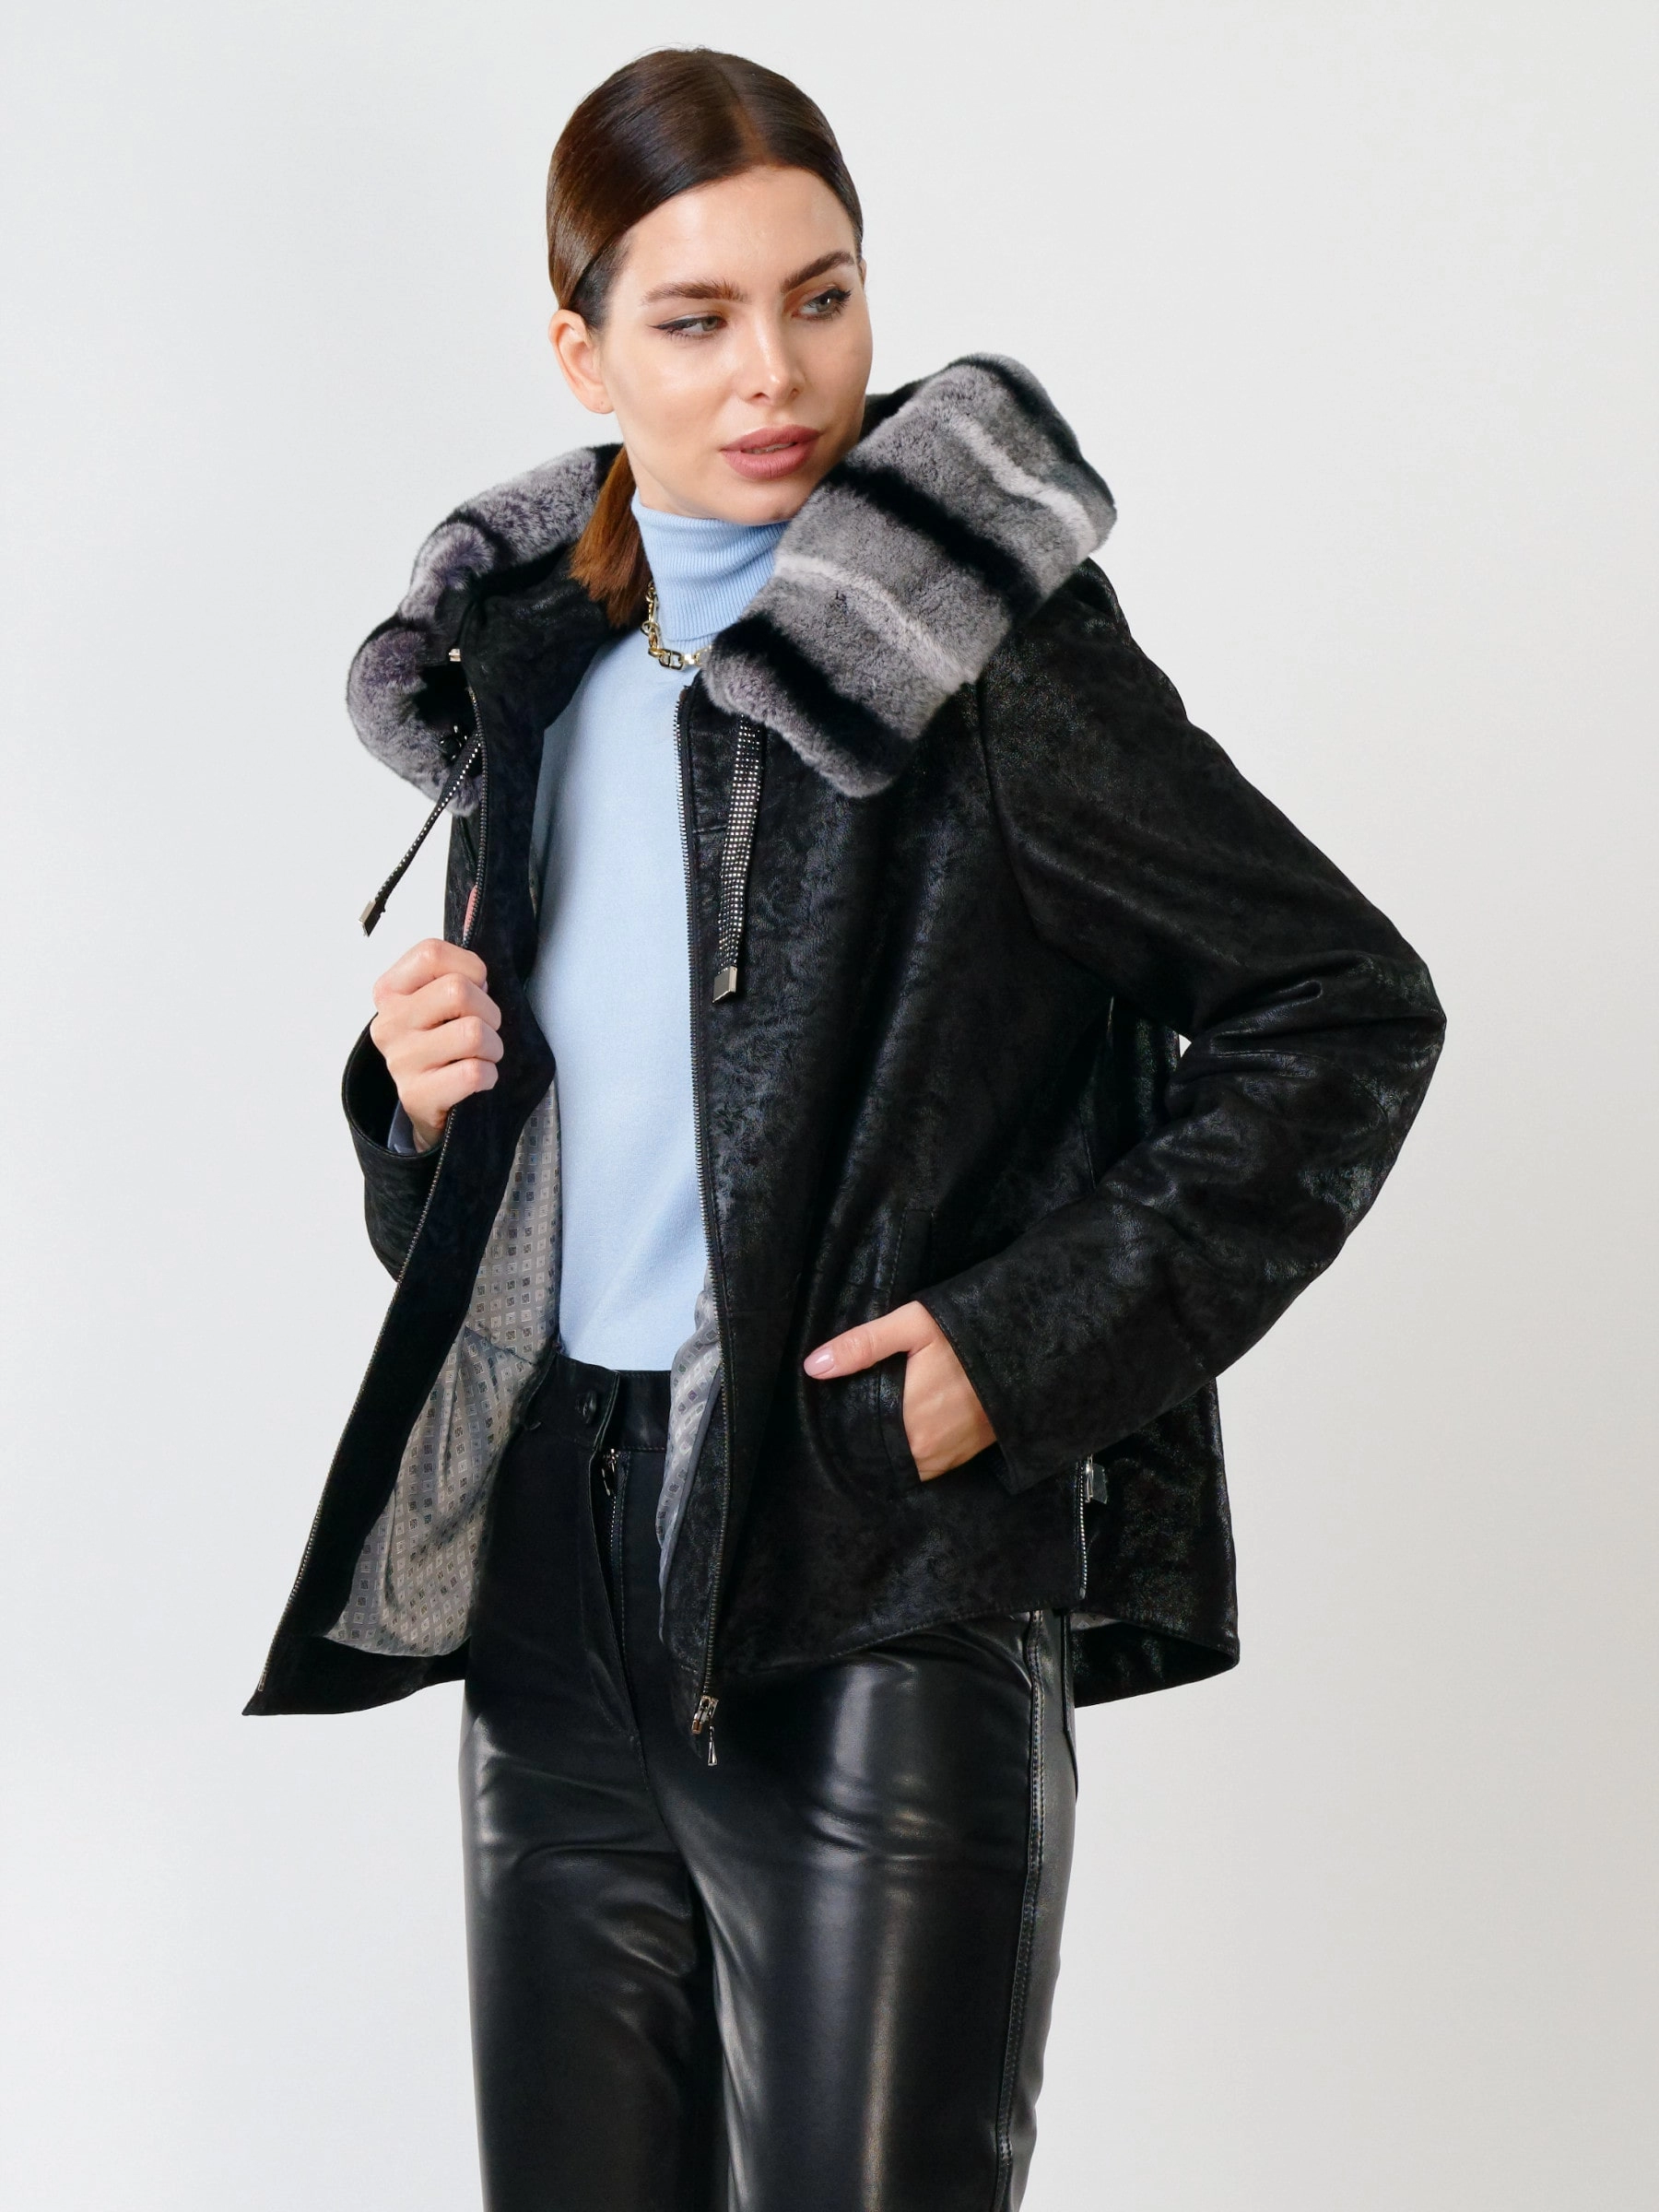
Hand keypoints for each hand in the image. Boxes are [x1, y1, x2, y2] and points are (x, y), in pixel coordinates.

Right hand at [369, 939, 501, 1152]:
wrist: (429, 1105)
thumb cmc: (442, 1043)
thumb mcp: (442, 996)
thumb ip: (456, 952)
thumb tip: (473, 895)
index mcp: (390, 991)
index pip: (432, 953)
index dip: (471, 968)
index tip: (475, 987)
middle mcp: (388, 1022)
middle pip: (458, 991)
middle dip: (490, 1011)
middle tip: (485, 1027)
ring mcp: (400, 1060)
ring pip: (473, 1033)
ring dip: (493, 1047)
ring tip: (481, 1055)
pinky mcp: (417, 1096)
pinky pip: (473, 1072)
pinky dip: (489, 1075)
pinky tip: (477, 1079)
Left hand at [803, 1301, 994, 1478]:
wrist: (1026, 1350)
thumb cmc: (965, 1334)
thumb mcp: (912, 1326)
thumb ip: (862, 1346)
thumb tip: (814, 1366)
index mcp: (907, 1419)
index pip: (858, 1437)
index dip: (844, 1426)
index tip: (835, 1412)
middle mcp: (926, 1448)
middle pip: (879, 1451)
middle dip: (865, 1436)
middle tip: (857, 1410)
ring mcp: (947, 1457)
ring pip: (902, 1461)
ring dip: (891, 1447)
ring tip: (882, 1419)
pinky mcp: (964, 1457)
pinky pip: (926, 1465)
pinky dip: (914, 1452)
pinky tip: (909, 1428)